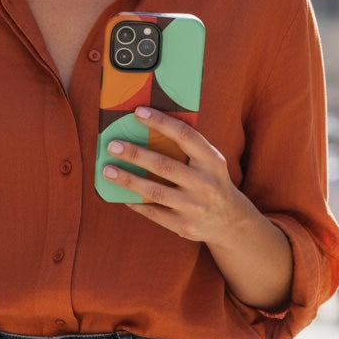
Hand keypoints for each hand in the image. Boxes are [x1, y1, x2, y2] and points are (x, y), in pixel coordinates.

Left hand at [101, 106, 245, 241]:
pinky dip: (135, 202)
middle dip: (135, 154)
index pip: (185, 136)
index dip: (161, 122)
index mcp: (212, 161)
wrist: (230, 222)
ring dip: (127, 180)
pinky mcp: (184, 226)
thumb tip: (147, 127)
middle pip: (164, 166)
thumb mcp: (209, 163)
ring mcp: (194, 206)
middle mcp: (204, 183)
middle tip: (112, 145)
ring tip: (107, 170)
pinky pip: (153, 212)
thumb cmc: (211, 182)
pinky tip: (121, 194)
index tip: (138, 112)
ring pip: (154, 191)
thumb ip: (187, 148)